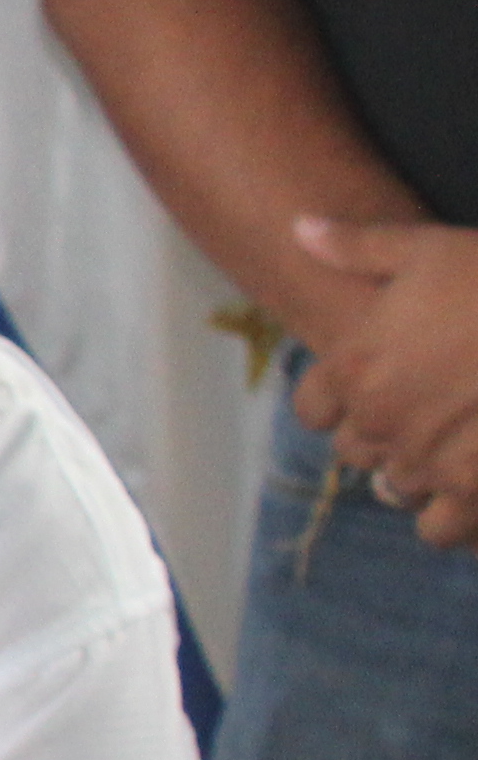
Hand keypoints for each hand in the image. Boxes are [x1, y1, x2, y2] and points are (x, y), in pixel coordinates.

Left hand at [293, 216, 477, 545]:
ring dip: (423, 474)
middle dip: (387, 435)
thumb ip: (358, 248)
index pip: (315, 409)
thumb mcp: (429, 248)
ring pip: (397, 490)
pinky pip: (441, 531)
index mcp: (355, 368)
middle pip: (357, 451)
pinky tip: (476, 489)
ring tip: (462, 445)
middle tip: (434, 411)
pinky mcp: (475, 493)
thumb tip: (300, 228)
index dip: (341, 400)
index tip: (376, 387)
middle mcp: (381, 422)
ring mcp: (428, 463)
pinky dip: (456, 519)